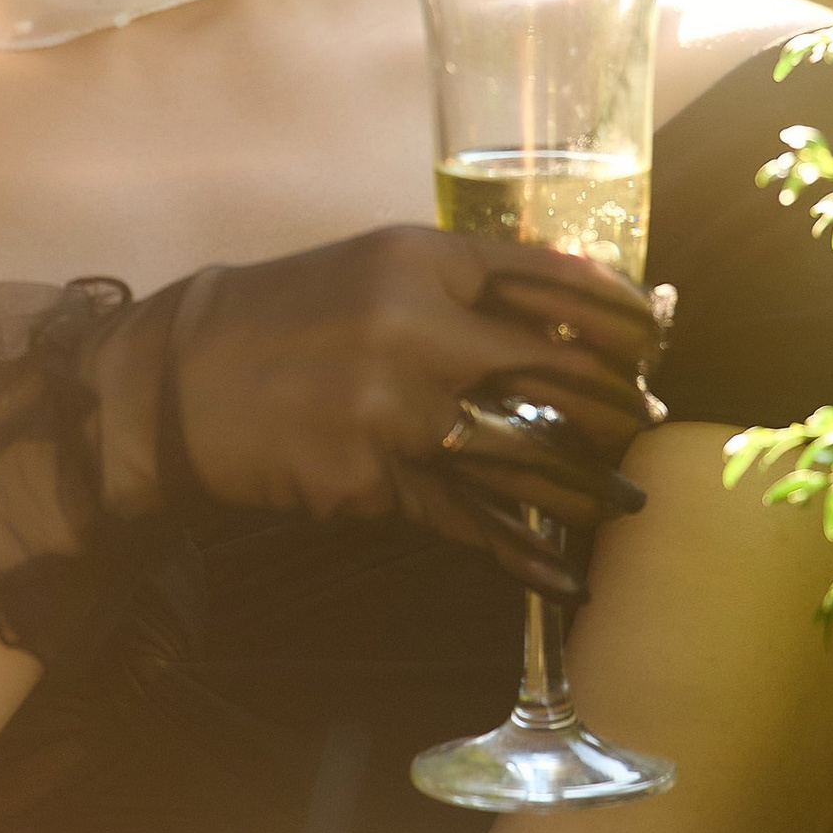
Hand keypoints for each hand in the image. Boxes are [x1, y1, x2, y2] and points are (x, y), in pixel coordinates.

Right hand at [130, 225, 663, 598]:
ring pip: (521, 453)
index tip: (653, 337)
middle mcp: (413, 327)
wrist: (179, 381)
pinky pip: (465, 519)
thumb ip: (465, 283)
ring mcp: (393, 408)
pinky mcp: (370, 478)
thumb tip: (573, 309)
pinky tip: (560, 572)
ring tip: (619, 502)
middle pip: (552, 371)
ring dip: (583, 485)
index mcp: (420, 260)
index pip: (550, 280)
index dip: (615, 314)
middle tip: (644, 423)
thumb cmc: (290, 318)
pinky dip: (520, 550)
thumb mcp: (376, 269)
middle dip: (613, 405)